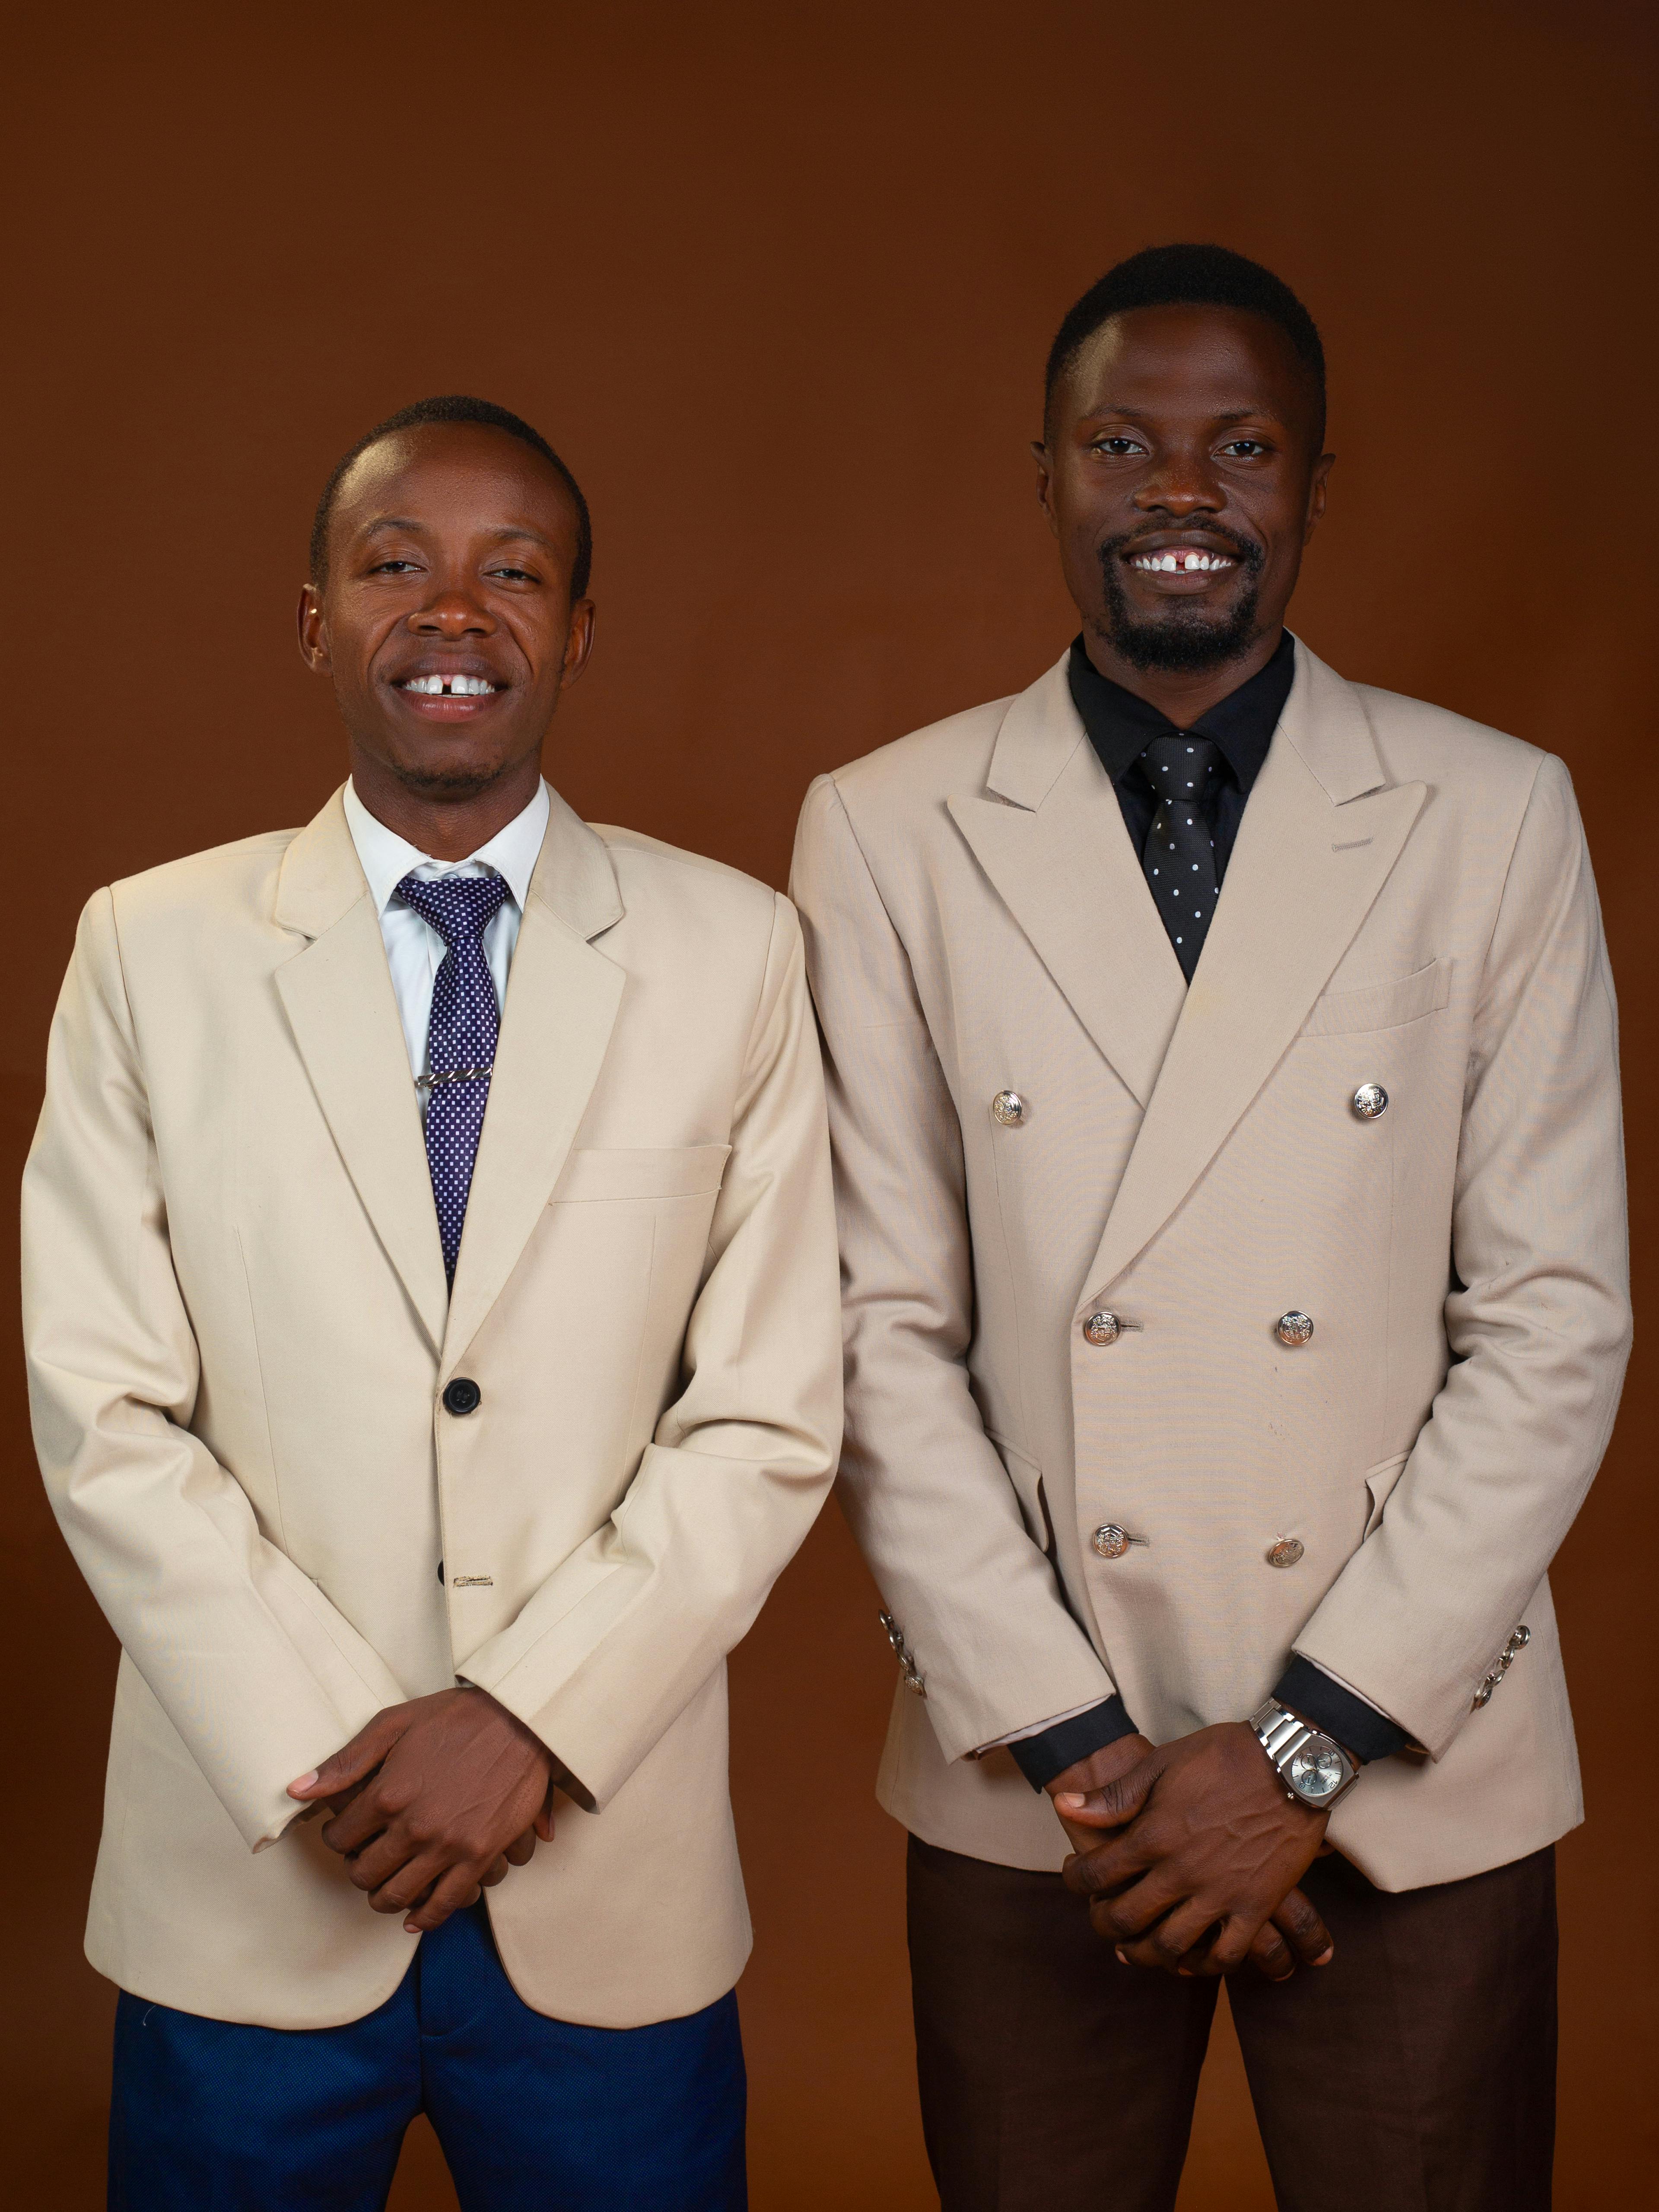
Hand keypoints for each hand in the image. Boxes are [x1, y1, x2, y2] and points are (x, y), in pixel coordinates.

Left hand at [288, 1688, 555, 1934]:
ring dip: (383, 1898)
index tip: (344, 1833)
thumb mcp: (395, 1723)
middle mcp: (414, 1827)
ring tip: (383, 1888)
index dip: (336, 1837)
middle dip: (357, 1869)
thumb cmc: (456, 1716)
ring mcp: (449, 1846)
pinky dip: (426, 1917)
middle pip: (365, 1872)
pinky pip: (446, 1903)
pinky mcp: (481, 1856)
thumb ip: (347, 1760)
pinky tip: (415, 1917)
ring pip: (399, 1894)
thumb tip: (298, 1789)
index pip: (341, 1837)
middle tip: (363, 1859)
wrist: (521, 1718)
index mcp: (388, 1794)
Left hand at [1056, 1723, 1334, 1978]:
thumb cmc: (1223, 1756)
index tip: (1073, 1875)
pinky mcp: (1257, 1906)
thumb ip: (1115, 1796)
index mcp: (1154, 1834)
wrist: (1291, 1762)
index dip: (1075, 1879)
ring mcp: (1221, 1893)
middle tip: (1100, 1917)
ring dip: (1146, 1953)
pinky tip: (1192, 1958)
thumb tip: (1066, 1805)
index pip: (1097, 1873)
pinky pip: (1227, 1954)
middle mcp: (1182, 1871)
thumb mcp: (1161, 1763)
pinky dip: (1205, 1965)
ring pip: (1171, 1945)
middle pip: (1127, 1917)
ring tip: (1135, 1948)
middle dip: (1104, 1922)